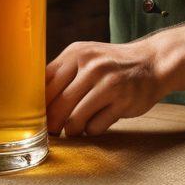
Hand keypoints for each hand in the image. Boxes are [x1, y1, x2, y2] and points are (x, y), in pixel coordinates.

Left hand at [45, 38, 167, 136]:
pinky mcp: (122, 102)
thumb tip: (32, 99)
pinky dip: (91, 130)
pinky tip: (96, 123)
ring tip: (74, 129)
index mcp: (77, 53)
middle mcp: (92, 66)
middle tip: (52, 131)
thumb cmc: (112, 64)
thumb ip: (62, 72)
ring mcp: (109, 84)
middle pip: (58, 105)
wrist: (152, 63)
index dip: (38, 104)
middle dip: (52, 124)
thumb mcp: (87, 57)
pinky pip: (95, 127)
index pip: (45, 83)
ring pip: (75, 119)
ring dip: (71, 130)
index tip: (36, 116)